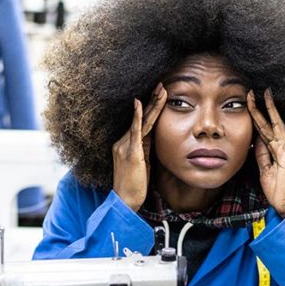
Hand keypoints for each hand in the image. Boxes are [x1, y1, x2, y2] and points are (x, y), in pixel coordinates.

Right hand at [112, 83, 165, 210]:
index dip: (150, 108)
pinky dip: (137, 116)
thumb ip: (146, 148)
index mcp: (126, 144)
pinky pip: (135, 131)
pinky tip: (140, 103)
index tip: (159, 94)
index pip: (140, 122)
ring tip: (161, 90)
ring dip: (151, 104)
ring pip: (141, 121)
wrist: (125, 201)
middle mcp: (123, 142)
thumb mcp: (143, 163)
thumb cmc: (135, 185)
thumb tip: (154, 136)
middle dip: (152, 100)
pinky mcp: (130, 152)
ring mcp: (125, 146)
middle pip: (140, 117)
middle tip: (161, 84)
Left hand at [248, 88, 284, 216]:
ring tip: (269, 94)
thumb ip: (260, 154)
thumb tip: (255, 139)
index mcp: (272, 149)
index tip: (246, 101)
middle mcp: (280, 147)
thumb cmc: (277, 189)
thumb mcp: (263, 169)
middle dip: (260, 107)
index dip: (254, 115)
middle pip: (268, 123)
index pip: (261, 128)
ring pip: (278, 126)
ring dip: (273, 109)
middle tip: (253, 90)